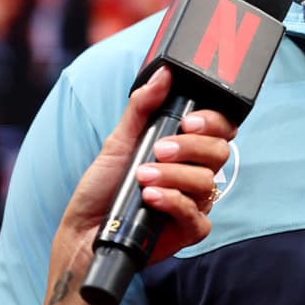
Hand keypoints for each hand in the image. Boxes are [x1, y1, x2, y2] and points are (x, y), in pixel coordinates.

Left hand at [42, 67, 235, 304]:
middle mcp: (194, 172)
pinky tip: (152, 199)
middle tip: (159, 150)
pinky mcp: (188, 230)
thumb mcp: (118, 140)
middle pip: (219, 152)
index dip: (213, 122)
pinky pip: (199, 216)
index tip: (188, 121)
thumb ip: (142, 107)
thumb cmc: (102, 186)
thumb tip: (163, 74)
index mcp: (185, 148)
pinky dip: (175, 203)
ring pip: (208, 182)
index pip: (221, 129)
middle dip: (190, 148)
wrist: (83, 231)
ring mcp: (194, 202)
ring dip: (174, 176)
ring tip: (143, 177)